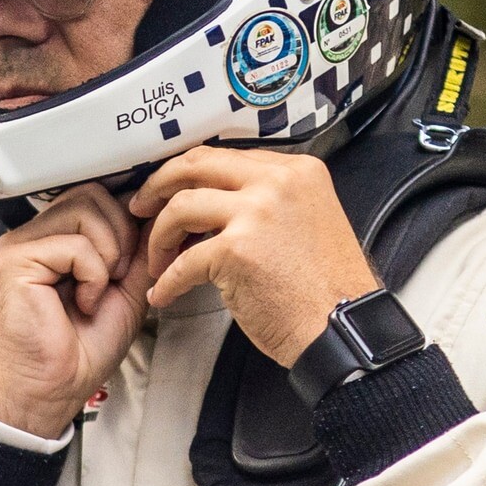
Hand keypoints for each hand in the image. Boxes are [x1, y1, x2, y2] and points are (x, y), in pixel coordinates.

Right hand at [0, 184, 154, 439]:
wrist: (47, 393)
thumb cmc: (75, 353)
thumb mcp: (125, 292)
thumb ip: (137, 252)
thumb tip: (159, 216)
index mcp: (53, 238)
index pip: (97, 198)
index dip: (126, 222)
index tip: (136, 257)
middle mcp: (33, 235)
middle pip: (92, 194)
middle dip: (121, 234)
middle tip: (116, 278)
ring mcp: (20, 244)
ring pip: (85, 210)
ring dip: (108, 254)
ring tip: (97, 290)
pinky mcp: (16, 260)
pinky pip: (75, 245)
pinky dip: (92, 277)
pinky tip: (82, 303)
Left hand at [127, 148, 378, 366]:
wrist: (344, 328)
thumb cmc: (325, 288)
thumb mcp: (307, 219)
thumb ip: (268, 200)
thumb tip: (215, 202)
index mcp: (296, 170)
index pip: (226, 157)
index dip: (189, 174)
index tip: (170, 190)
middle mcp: (276, 182)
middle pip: (196, 165)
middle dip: (159, 185)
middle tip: (141, 207)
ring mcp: (256, 212)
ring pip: (180, 206)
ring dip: (159, 236)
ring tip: (155, 261)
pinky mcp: (237, 250)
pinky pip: (183, 261)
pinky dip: (167, 281)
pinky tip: (163, 294)